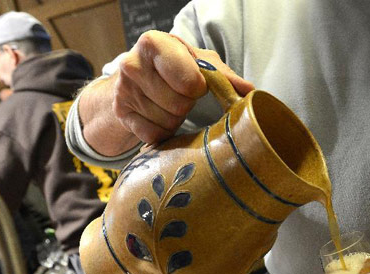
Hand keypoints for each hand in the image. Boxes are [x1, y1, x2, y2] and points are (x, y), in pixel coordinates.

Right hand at [113, 30, 254, 143]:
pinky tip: (159, 118)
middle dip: (186, 104)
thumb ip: (223, 76)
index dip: (198, 88)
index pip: (190, 81)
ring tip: (169, 105)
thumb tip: (248, 92)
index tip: (196, 84)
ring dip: (175, 119)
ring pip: (167, 121)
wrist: (137, 79)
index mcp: (154, 43)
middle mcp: (132, 64)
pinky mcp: (121, 114)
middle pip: (179, 104)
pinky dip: (162, 132)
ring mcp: (123, 90)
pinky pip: (153, 135)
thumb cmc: (175, 67)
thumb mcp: (199, 63)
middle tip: (180, 95)